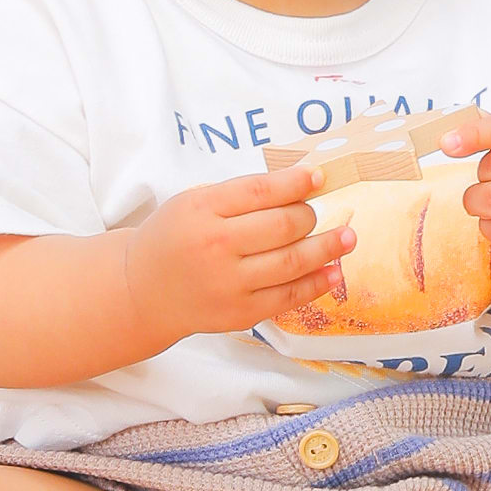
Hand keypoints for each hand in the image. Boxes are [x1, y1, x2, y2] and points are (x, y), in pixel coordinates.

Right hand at [126, 167, 353, 347]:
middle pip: (282, 226)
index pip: (261, 191)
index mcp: (201, 210)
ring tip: (348, 237)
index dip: (296, 183)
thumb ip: (240, 194)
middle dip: (309, 216)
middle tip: (318, 211)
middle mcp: (215, 247)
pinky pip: (288, 297)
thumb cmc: (174, 238)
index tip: (319, 177)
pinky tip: (334, 271)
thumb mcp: (194, 202)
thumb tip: (300, 184)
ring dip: (328, 248)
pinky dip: (317, 284)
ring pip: (292, 262)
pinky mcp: (240, 313)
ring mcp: (228, 284)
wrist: (142, 291)